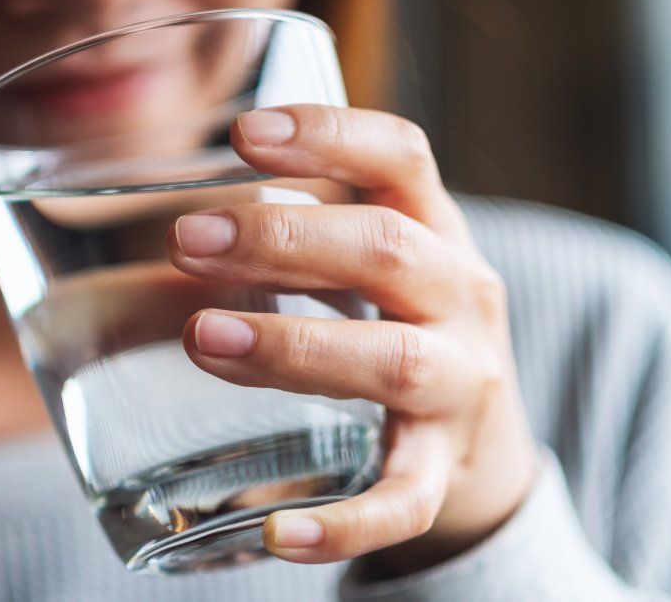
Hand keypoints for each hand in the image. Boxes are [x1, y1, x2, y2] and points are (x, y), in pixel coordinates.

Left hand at [165, 105, 538, 575]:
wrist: (483, 446)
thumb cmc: (400, 328)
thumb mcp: (373, 263)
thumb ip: (300, 229)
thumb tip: (187, 207)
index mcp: (436, 232)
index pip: (401, 158)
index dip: (330, 135)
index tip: (245, 134)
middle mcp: (462, 298)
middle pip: (388, 251)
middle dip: (284, 240)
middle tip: (187, 240)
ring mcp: (462, 386)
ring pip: (393, 361)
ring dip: (295, 347)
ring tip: (205, 339)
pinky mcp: (444, 471)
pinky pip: (404, 501)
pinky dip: (345, 523)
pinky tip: (280, 535)